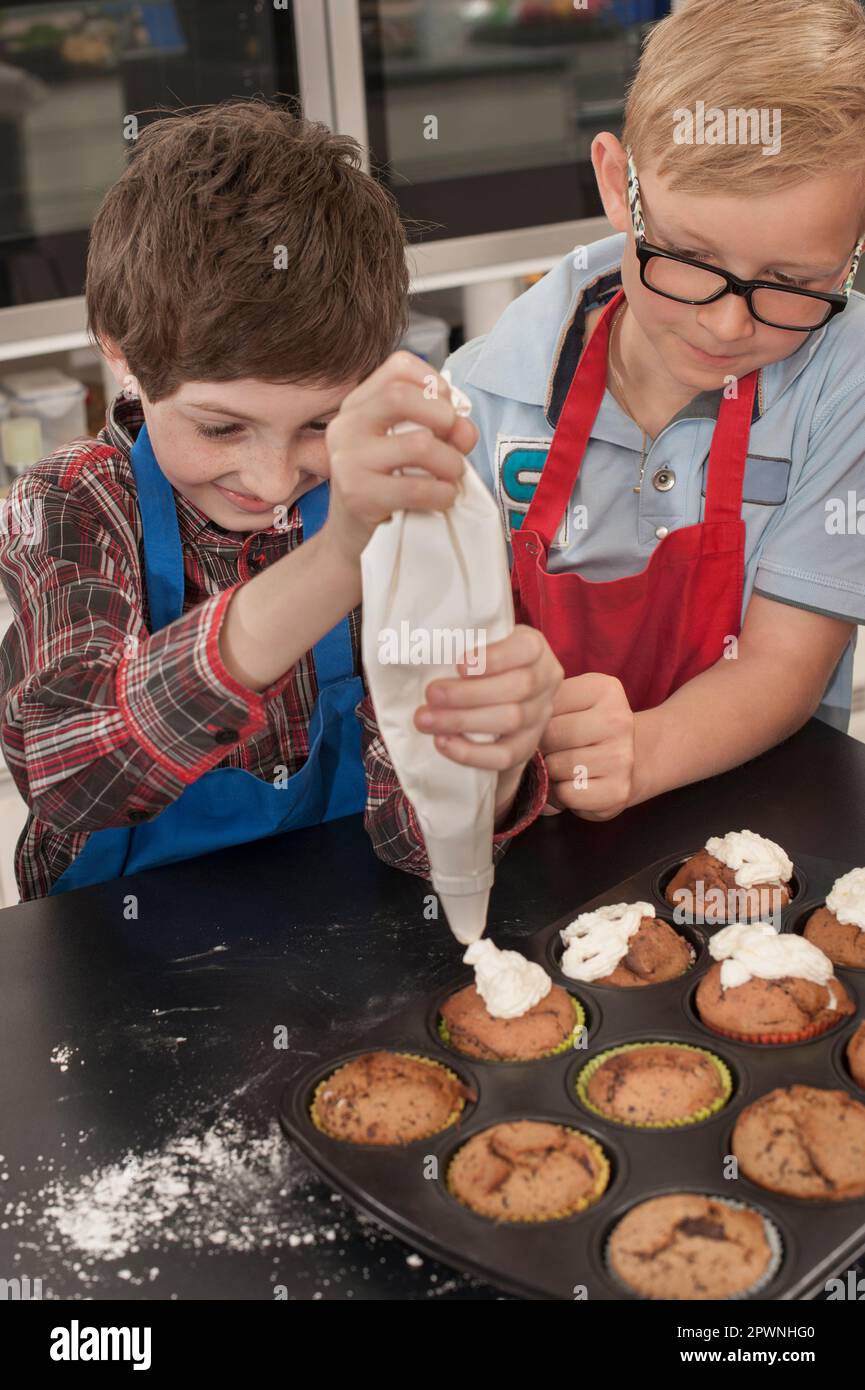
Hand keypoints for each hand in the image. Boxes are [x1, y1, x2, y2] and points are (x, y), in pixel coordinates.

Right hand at [322, 351, 478, 560]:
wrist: (353, 539)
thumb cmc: (387, 488)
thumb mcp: (408, 447)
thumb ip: (441, 428)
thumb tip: (465, 427)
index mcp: (357, 406)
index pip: (398, 367)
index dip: (435, 384)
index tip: (447, 410)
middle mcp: (345, 426)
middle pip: (402, 396)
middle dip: (444, 418)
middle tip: (456, 445)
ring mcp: (347, 461)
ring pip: (419, 444)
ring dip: (451, 464)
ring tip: (451, 478)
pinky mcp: (357, 495)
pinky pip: (418, 488)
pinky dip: (443, 494)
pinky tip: (442, 500)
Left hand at [413, 626, 563, 801]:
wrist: (493, 702)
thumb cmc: (477, 665)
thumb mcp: (478, 644)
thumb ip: (460, 641)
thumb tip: (411, 644)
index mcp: (534, 648)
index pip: (527, 648)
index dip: (495, 658)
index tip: (459, 665)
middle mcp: (545, 680)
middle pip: (518, 687)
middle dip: (468, 693)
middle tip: (430, 694)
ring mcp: (540, 716)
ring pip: (511, 720)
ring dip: (462, 721)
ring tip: (425, 719)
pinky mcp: (528, 747)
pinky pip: (506, 755)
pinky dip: (472, 752)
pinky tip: (443, 743)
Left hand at [540, 673, 634, 819]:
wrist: (632, 759)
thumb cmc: (586, 728)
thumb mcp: (570, 702)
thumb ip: (543, 702)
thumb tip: (508, 726)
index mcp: (603, 689)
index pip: (546, 703)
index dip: (535, 720)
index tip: (543, 725)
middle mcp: (618, 720)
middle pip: (549, 736)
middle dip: (541, 747)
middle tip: (550, 750)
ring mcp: (622, 757)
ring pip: (555, 767)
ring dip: (550, 773)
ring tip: (563, 767)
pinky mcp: (618, 790)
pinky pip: (567, 794)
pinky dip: (562, 795)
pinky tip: (574, 784)